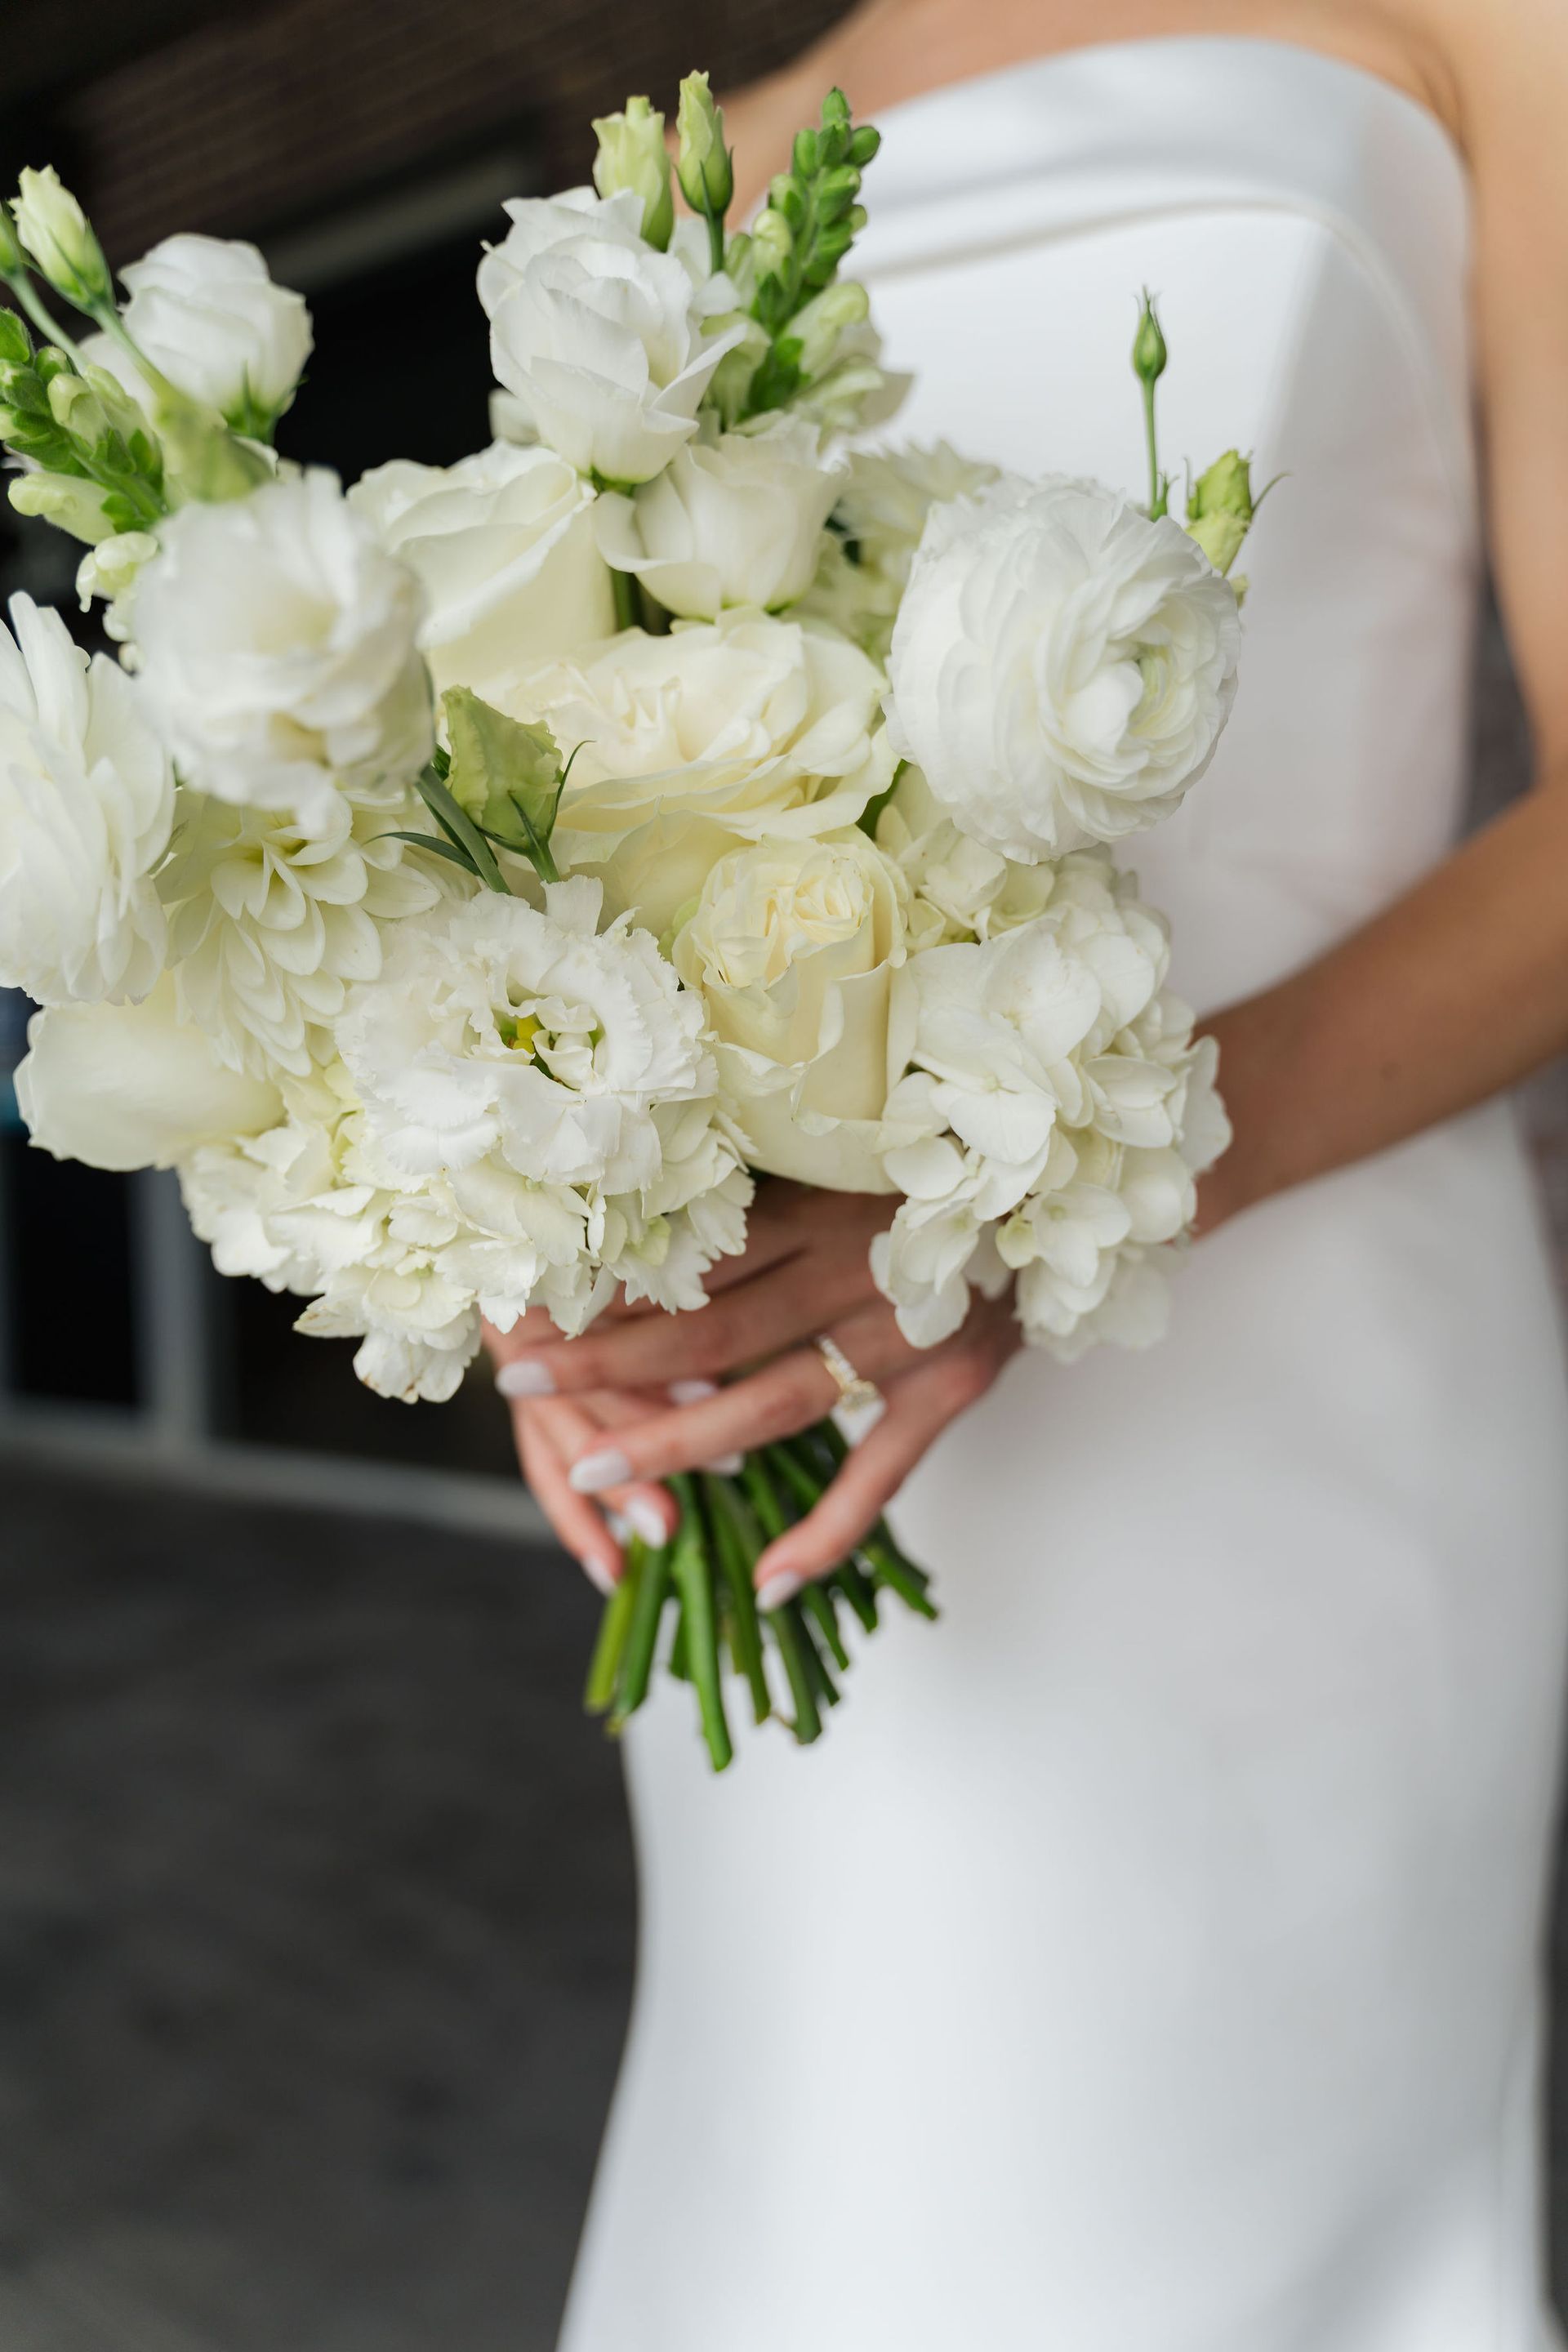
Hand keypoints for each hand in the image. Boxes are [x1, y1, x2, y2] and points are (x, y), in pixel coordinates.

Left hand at [488, 1182, 1021, 1601]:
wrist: (1068, 1184)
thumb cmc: (936, 1160)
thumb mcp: (842, 1153)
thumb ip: (761, 1189)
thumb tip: (643, 1218)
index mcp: (818, 1203)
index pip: (691, 1257)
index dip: (606, 1285)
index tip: (530, 1300)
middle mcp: (854, 1270)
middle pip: (708, 1331)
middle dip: (605, 1363)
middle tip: (520, 1382)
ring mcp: (904, 1338)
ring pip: (770, 1405)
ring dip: (677, 1446)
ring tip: (594, 1474)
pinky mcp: (950, 1390)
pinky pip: (880, 1478)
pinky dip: (825, 1535)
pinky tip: (765, 1584)